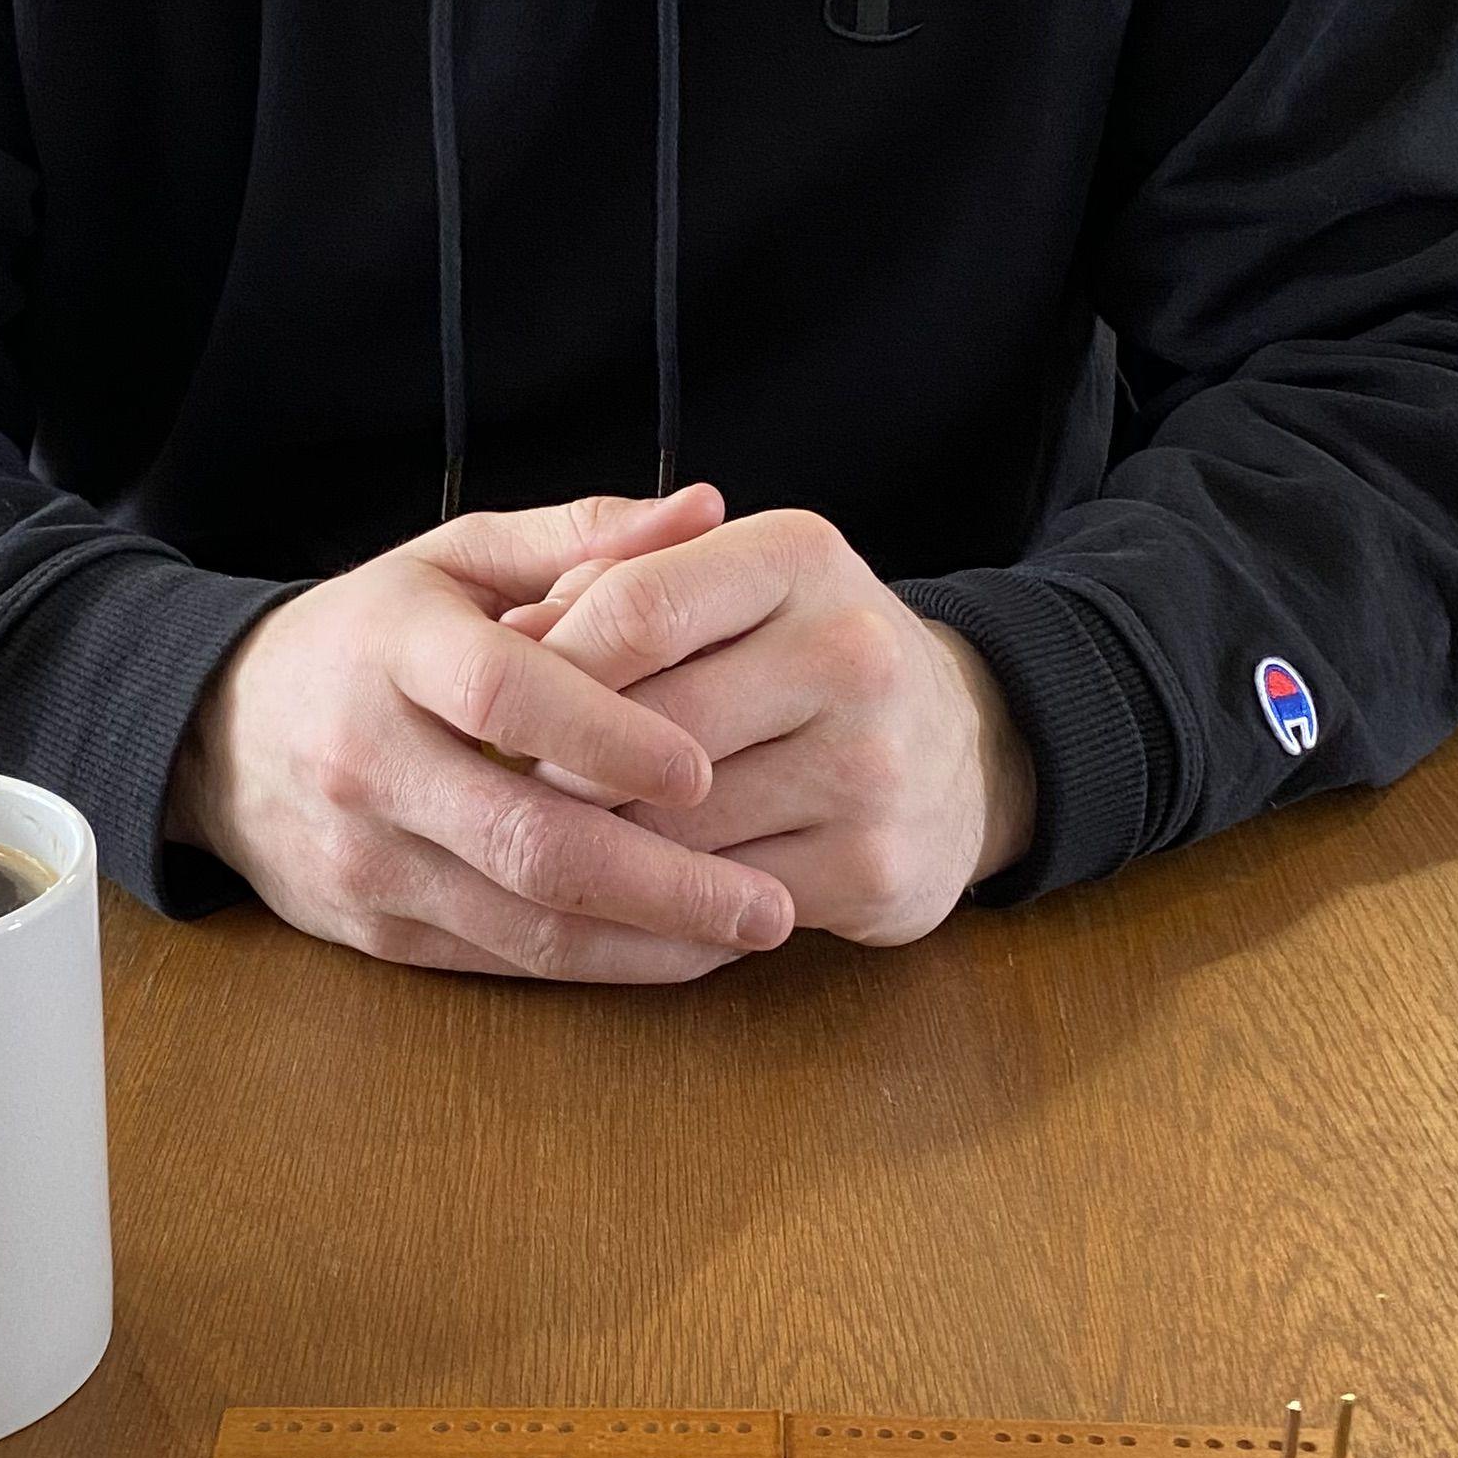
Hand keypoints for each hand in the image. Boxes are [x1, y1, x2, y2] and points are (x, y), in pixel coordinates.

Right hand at [164, 485, 797, 981]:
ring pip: (521, 923)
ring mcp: (367, 858)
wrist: (216, 738)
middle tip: (770, 902)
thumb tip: (707, 511)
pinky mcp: (375, 933)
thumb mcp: (453, 560)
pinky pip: (501, 962)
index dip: (605, 734)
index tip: (703, 767)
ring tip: (748, 929)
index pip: (499, 694)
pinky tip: (679, 949)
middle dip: (660, 881)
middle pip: (524, 837)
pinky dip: (598, 966)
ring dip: (647, 942)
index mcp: (392, 649)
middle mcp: (369, 760)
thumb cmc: (370, 635)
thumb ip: (580, 538)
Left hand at [517, 507, 1036, 944]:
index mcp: (800, 556)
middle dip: (559, 773)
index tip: (494, 711)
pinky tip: (643, 887)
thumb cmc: (801, 656)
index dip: (545, 669)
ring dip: (603, 846)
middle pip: (648, 730)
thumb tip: (508, 637)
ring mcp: (871, 765)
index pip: (635, 609)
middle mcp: (851, 651)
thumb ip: (616, 587)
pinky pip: (721, 899)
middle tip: (504, 794)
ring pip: (674, 827)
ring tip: (565, 840)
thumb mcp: (728, 586)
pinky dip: (665, 902)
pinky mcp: (875, 867)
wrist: (962, 746)